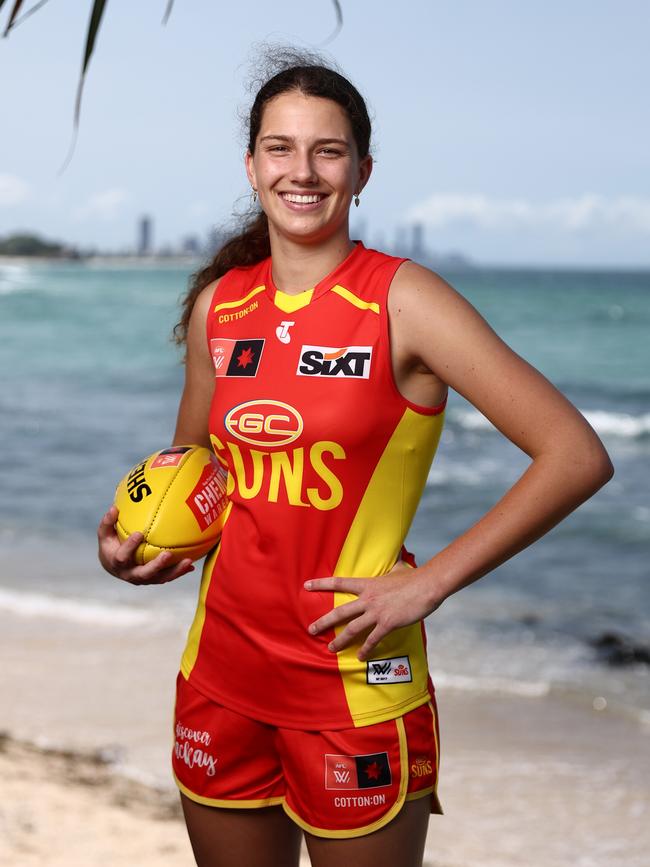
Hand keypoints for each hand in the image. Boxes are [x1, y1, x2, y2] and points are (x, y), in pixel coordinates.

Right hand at [97, 505, 194, 584]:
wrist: (114, 567)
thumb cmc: (110, 546)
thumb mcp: (105, 534)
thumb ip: (108, 522)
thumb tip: (114, 508)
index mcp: (117, 563)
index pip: (122, 557)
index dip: (130, 546)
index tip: (139, 533)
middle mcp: (130, 574)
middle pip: (144, 573)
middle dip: (156, 565)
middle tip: (168, 554)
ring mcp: (143, 579)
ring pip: (160, 578)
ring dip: (175, 571)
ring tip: (188, 561)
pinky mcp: (153, 580)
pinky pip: (167, 577)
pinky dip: (179, 572)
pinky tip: (191, 565)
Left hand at [304, 562, 440, 660]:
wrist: (427, 585)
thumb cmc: (414, 577)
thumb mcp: (398, 569)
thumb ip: (392, 568)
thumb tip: (397, 560)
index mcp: (368, 584)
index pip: (339, 583)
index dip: (321, 584)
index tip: (306, 585)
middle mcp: (368, 599)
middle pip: (340, 611)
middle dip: (323, 622)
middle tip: (311, 630)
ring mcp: (377, 612)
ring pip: (352, 629)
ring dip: (340, 640)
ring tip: (331, 649)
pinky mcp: (388, 623)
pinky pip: (372, 639)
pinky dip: (365, 649)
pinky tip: (360, 657)